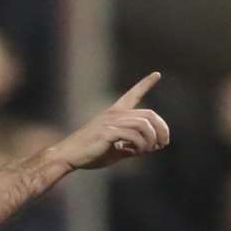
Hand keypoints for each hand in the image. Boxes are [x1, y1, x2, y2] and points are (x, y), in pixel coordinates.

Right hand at [52, 72, 170, 169]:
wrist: (68, 156)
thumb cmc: (90, 153)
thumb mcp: (116, 149)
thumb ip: (134, 146)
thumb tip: (155, 146)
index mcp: (114, 114)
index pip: (133, 94)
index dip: (145, 84)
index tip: (157, 74)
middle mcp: (114, 114)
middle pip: (149, 114)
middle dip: (161, 129)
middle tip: (163, 144)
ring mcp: (110, 122)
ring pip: (144, 125)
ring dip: (151, 140)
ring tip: (147, 151)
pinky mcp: (107, 132)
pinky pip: (134, 136)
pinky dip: (140, 146)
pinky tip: (134, 153)